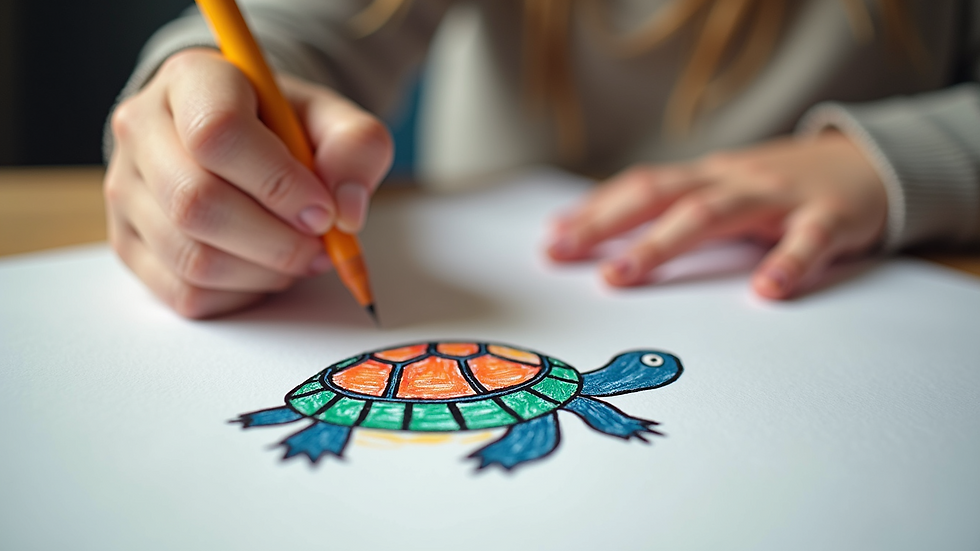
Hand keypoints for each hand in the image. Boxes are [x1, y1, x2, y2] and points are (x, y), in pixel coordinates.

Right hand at [105, 48, 392, 317]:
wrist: (241, 141)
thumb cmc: (284, 128)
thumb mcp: (333, 120)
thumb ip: (357, 148)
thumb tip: (347, 211)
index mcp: (191, 80)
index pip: (217, 133)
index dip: (278, 183)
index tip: (323, 209)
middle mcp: (141, 129)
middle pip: (196, 203)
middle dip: (276, 240)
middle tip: (319, 244)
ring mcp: (125, 189)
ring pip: (192, 257)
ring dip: (264, 272)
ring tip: (300, 256)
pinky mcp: (128, 243)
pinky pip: (186, 293)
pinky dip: (241, 294)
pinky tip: (266, 269)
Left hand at [547, 133, 886, 298]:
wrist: (871, 163)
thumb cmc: (782, 189)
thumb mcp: (724, 193)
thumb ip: (674, 210)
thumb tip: (601, 228)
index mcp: (706, 179)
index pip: (639, 189)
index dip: (593, 211)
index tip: (549, 241)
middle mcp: (732, 181)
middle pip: (661, 196)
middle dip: (607, 225)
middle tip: (563, 254)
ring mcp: (778, 196)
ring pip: (715, 213)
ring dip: (664, 242)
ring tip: (624, 275)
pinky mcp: (830, 216)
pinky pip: (807, 239)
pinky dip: (788, 262)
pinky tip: (767, 290)